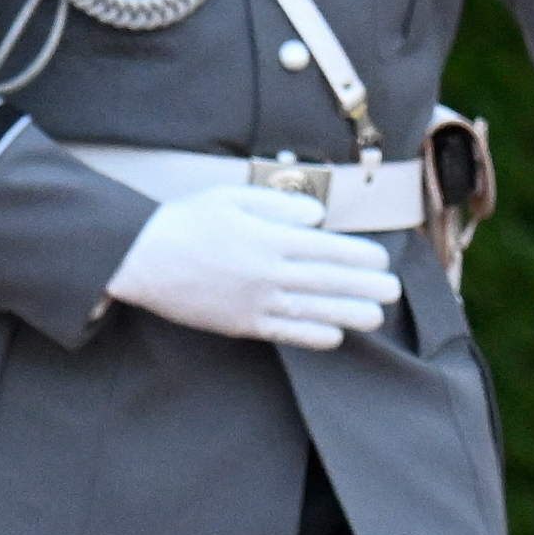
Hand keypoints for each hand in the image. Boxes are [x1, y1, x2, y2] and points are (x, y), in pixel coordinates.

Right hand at [103, 186, 398, 348]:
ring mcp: (252, 301)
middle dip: (365, 288)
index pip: (327, 249)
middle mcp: (265, 272)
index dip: (359, 257)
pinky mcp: (238, 323)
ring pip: (311, 311)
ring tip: (376, 318)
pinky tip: (335, 336)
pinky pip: (282, 332)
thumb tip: (318, 216)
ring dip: (348, 315)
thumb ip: (280, 205)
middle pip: (326, 282)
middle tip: (393, 292)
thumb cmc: (188, 220)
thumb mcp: (233, 197)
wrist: (140, 257)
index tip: (381, 260)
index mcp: (268, 238)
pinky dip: (311, 336)